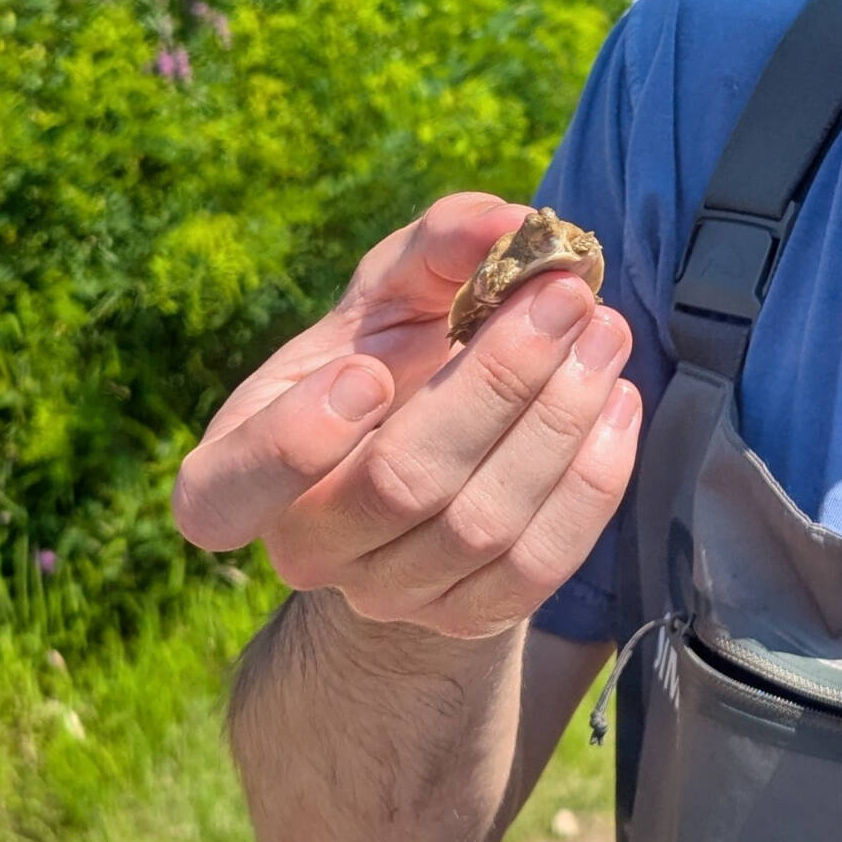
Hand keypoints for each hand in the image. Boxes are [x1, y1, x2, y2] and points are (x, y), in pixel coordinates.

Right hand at [171, 193, 639, 637]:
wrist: (432, 450)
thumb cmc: (393, 351)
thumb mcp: (396, 286)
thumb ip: (440, 242)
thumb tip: (506, 224)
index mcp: (238, 467)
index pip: (224, 496)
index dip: (293, 446)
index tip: (370, 370)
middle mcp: (306, 547)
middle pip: (401, 484)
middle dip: (497, 383)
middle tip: (565, 298)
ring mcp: (388, 594)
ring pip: (481, 527)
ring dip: (559, 422)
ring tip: (604, 334)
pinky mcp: (467, 618)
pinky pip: (538, 567)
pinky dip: (591, 482)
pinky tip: (617, 404)